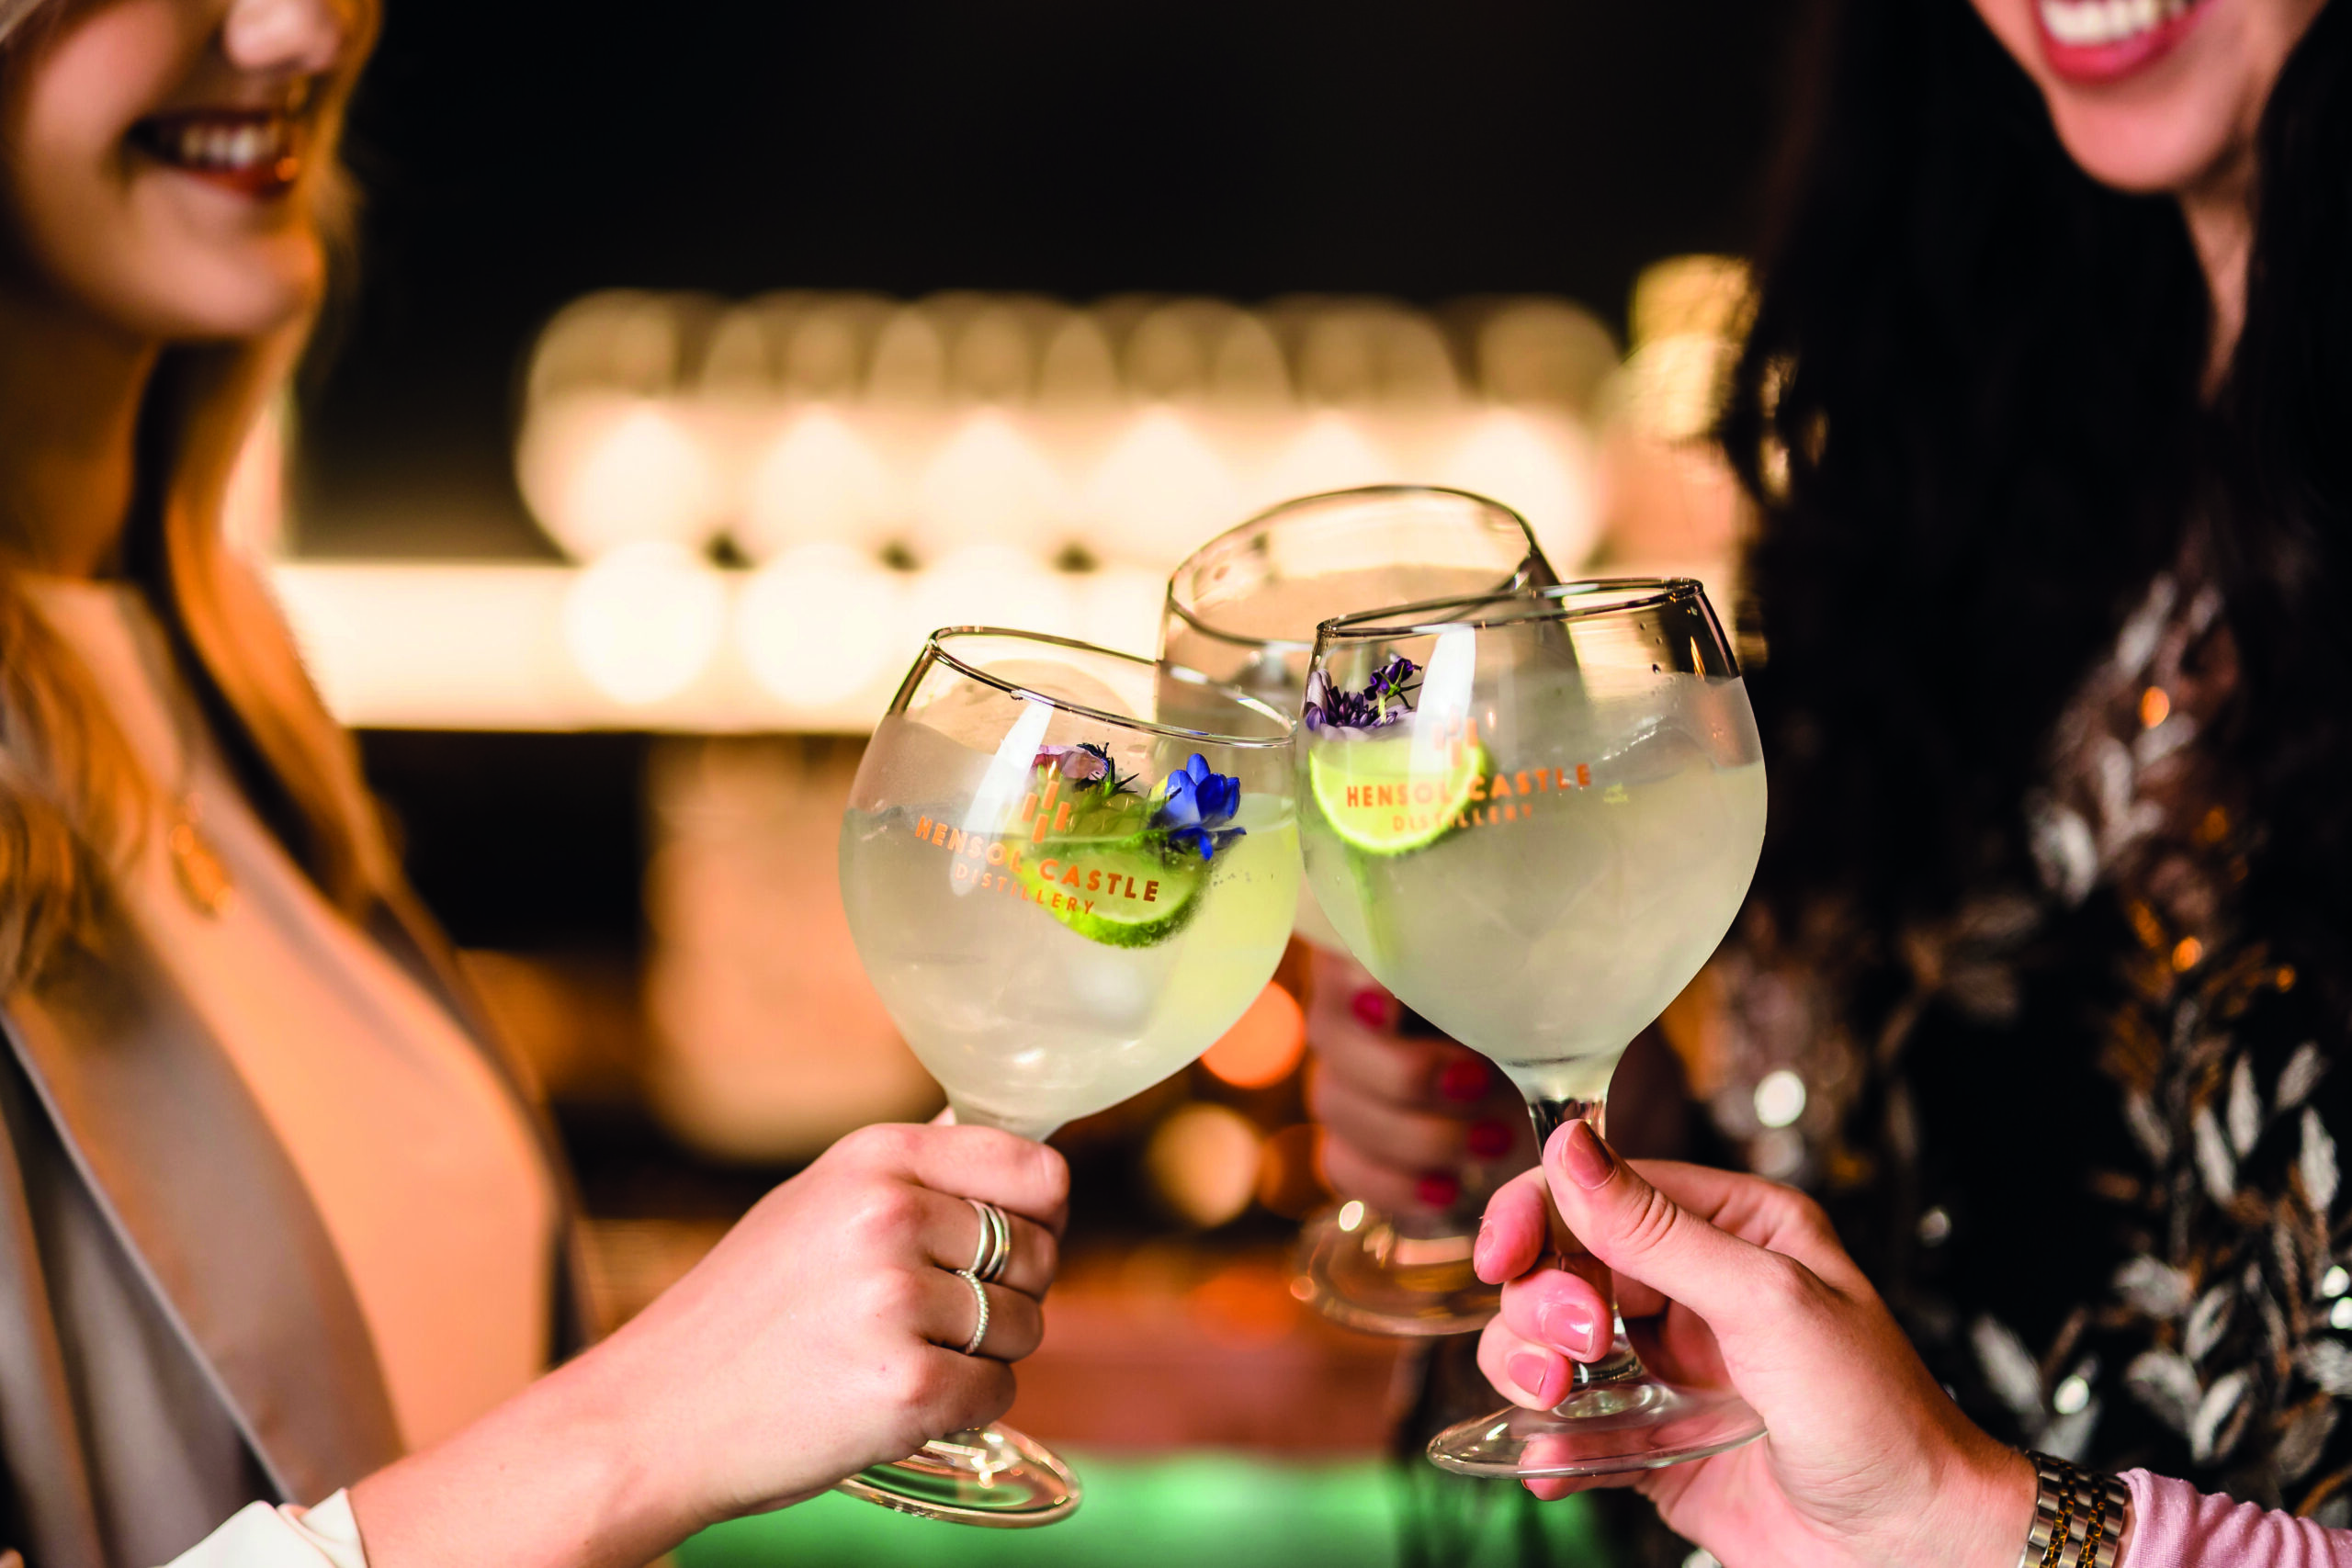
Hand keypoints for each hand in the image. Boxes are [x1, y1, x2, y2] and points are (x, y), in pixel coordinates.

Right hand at [352, 1122, 1068, 1566]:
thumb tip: (1019, 1150)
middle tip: (935, 1318)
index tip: (1014, 1240)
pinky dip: (964, 1408)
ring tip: (901, 1358)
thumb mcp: (815, 1202)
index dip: (1042, 1215)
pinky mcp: (908, 1389)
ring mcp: (899, 1303)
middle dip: (1009, 1292)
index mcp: (876, 1158)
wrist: (651, 1418)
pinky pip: (997, 1393)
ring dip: (986, 1355)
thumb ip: (912, 1175)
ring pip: (1026, 1327)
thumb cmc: (741, 1312)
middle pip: (1040, 1254)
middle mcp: (892, 1216)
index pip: (1038, 1171)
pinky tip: (900, 1403)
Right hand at [1304, 946, 1531, 1213]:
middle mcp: (1350, 1009)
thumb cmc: (1545, 1030)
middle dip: (1405, 1071)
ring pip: (1338, 1103)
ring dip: (1418, 1132)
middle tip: (1479, 1082)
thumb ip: (1520, 987)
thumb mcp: (1543, 1000)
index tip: (1388, 1003)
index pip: (1340, 949)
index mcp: (1388, 953)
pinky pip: (1342, 1164)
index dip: (1353, 977)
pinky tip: (1449, 1188)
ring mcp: (1341, 1079)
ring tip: (1495, 1139)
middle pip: (1333, 1034)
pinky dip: (1396, 1182)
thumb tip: (1539, 972)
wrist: (1549, 1102)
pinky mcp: (1350, 1143)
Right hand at [1472, 1123, 2034, 1567]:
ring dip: (1528, 1369)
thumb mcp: (1767, 1303)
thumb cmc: (1878, 1418)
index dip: (1539, 1216)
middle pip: (1562, 1265)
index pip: (1603, 1190)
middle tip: (1573, 1350)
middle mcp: (1694, 1289)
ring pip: (1549, 1344)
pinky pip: (1570, 1426)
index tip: (1502, 1258)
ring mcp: (1668, 1367)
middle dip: (1541, 1305)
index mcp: (1733, 1227)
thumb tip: (1570, 1146)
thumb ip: (1657, 1231)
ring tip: (1554, 1404)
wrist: (1914, 1552)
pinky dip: (1548, 1442)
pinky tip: (1555, 1463)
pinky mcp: (1655, 1441)